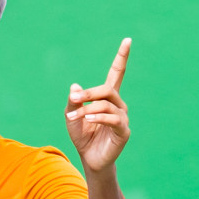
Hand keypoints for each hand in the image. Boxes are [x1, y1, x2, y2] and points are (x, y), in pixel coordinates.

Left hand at [65, 38, 131, 171]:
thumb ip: (73, 102)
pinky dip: (100, 117)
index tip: (127, 40)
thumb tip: (75, 86)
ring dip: (88, 109)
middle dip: (88, 93)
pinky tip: (90, 119)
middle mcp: (118, 104)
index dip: (122, 57)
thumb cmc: (82, 135)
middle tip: (73, 100)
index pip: (117, 73)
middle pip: (107, 89)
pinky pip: (113, 118)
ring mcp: (122, 117)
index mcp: (107, 97)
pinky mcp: (123, 130)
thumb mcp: (71, 116)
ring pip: (107, 104)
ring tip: (74, 117)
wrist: (89, 158)